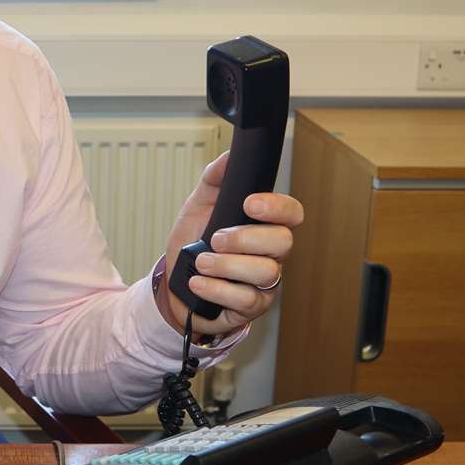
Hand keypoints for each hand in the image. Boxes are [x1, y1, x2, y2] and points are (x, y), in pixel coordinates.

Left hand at [160, 151, 304, 336]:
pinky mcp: (251, 307)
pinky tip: (198, 282)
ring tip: (201, 261)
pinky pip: (245, 299)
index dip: (277, 207)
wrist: (173, 283)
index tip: (249, 203)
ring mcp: (264, 282)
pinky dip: (216, 288)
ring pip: (265, 272)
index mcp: (264, 225)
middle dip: (246, 238)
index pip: (291, 213)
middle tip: (216, 238)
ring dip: (227, 265)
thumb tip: (230, 156)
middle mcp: (271, 254)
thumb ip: (214, 179)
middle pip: (283, 242)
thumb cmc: (194, 243)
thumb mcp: (198, 206)